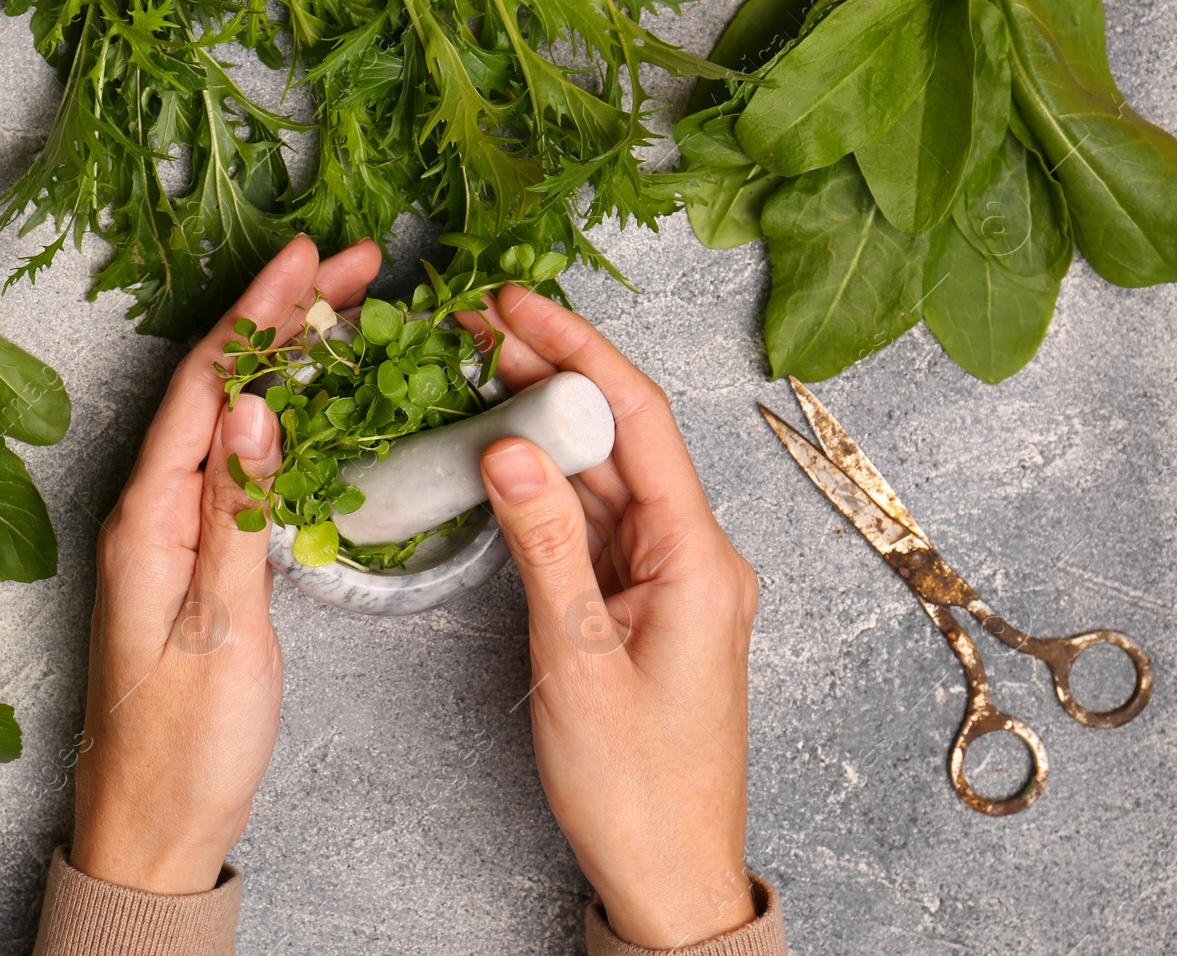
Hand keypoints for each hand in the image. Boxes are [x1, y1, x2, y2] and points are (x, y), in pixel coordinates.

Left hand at [72, 235, 381, 893]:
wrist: (154, 825)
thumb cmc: (182, 745)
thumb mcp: (220, 628)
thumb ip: (237, 514)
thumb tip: (258, 408)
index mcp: (147, 518)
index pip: (208, 388)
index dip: (258, 314)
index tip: (307, 258)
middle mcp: (152, 510)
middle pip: (221, 387)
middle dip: (283, 316)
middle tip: (353, 263)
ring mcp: (174, 531)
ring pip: (235, 418)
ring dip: (289, 357)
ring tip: (346, 306)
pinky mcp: (197, 556)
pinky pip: (242, 464)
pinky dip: (286, 417)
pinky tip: (318, 400)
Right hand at [465, 285, 759, 947]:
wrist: (668, 871)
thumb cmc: (638, 787)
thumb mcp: (579, 661)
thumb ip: (545, 547)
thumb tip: (506, 448)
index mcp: (701, 560)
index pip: (639, 422)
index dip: (577, 352)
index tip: (517, 306)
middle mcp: (694, 555)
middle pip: (619, 438)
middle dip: (549, 375)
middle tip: (476, 325)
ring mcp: (667, 578)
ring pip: (603, 477)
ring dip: (541, 425)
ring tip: (475, 371)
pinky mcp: (639, 601)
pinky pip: (593, 523)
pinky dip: (546, 486)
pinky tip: (502, 454)